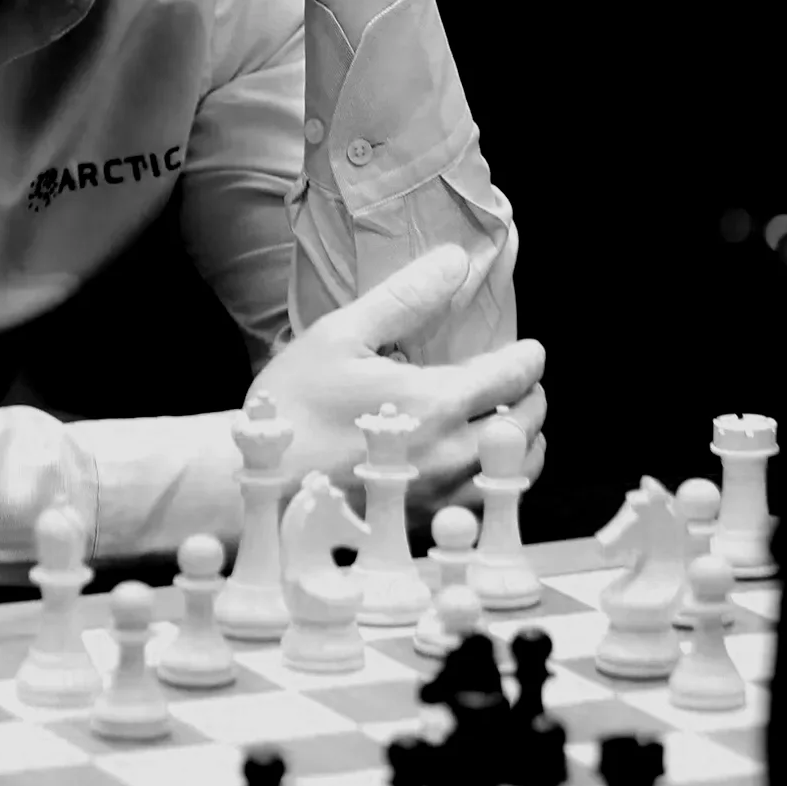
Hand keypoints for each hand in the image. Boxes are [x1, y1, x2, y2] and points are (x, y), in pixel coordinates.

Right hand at [249, 244, 548, 526]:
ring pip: (516, 473)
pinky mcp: (428, 525)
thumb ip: (405, 297)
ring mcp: (442, 496)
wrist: (255, 482)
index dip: (529, 357)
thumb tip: (455, 260)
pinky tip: (478, 465)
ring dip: (522, 444)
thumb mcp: (341, 335)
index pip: (515, 376)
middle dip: (531, 398)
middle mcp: (451, 454)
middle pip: (527, 426)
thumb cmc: (293, 405)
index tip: (528, 350)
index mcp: (436, 402)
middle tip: (519, 384)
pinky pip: (489, 505)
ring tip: (508, 425)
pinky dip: (499, 481)